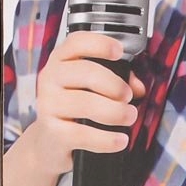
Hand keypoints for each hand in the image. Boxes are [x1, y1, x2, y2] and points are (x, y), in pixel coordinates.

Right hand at [26, 31, 144, 174]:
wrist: (50, 142)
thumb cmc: (75, 109)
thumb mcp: (91, 88)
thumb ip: (117, 80)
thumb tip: (137, 87)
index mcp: (61, 62)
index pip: (76, 43)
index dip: (100, 43)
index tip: (119, 52)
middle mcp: (51, 79)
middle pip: (86, 72)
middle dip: (115, 85)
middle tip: (128, 97)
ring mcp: (48, 105)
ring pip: (86, 103)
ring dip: (116, 112)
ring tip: (128, 117)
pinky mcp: (52, 131)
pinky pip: (83, 134)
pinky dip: (107, 139)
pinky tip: (120, 140)